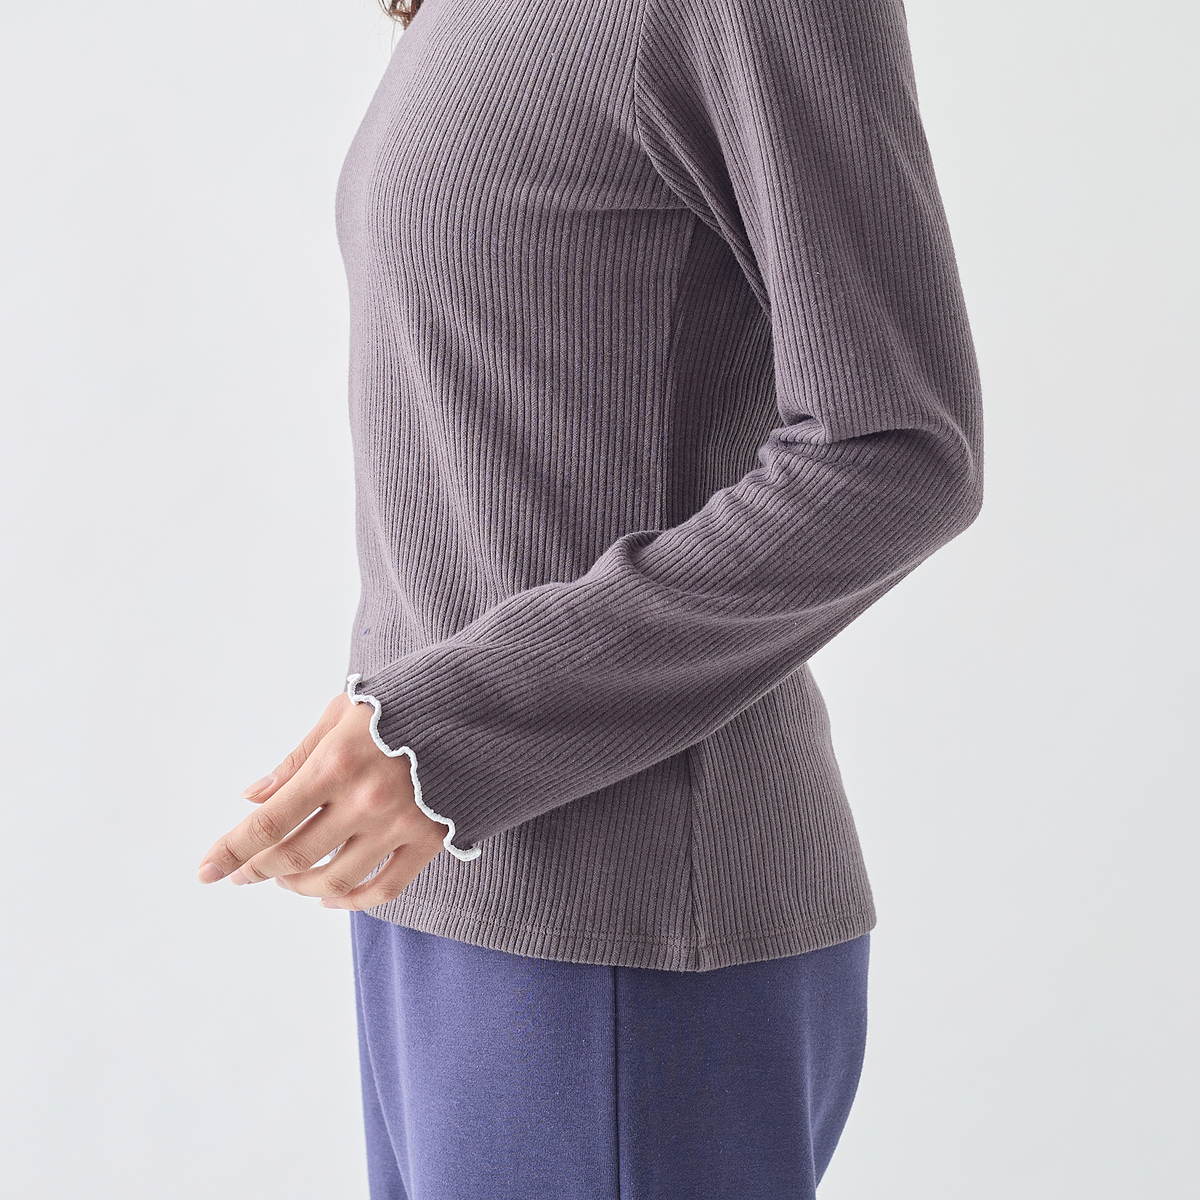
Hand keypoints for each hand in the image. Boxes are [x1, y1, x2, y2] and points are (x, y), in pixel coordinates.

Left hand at [197, 692, 448, 908]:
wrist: (474, 708)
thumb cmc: (400, 704)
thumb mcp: (342, 714)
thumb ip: (296, 758)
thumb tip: (251, 797)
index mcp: (336, 763)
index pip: (270, 821)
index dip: (232, 850)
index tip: (205, 871)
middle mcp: (366, 800)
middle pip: (297, 857)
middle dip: (260, 869)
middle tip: (245, 872)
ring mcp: (400, 824)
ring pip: (335, 880)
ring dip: (300, 887)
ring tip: (287, 880)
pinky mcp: (430, 839)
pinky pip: (384, 888)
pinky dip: (351, 901)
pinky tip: (331, 898)